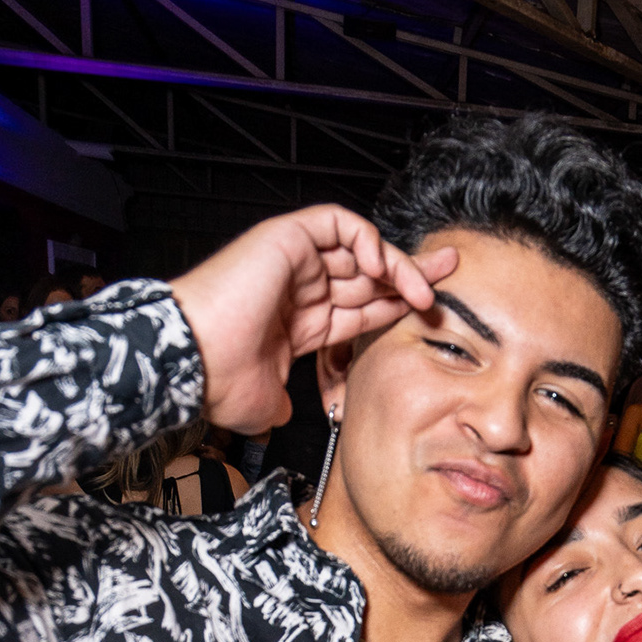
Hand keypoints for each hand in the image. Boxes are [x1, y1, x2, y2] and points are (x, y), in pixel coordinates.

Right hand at [170, 206, 457, 433]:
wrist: (190, 363)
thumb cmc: (216, 382)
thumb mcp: (264, 404)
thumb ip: (284, 405)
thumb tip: (287, 418)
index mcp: (301, 322)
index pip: (363, 307)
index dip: (398, 307)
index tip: (433, 312)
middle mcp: (300, 288)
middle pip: (369, 273)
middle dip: (413, 272)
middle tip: (450, 272)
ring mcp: (293, 261)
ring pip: (360, 246)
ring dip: (397, 262)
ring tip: (422, 288)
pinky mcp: (286, 238)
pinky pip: (339, 223)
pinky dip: (368, 239)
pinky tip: (383, 268)